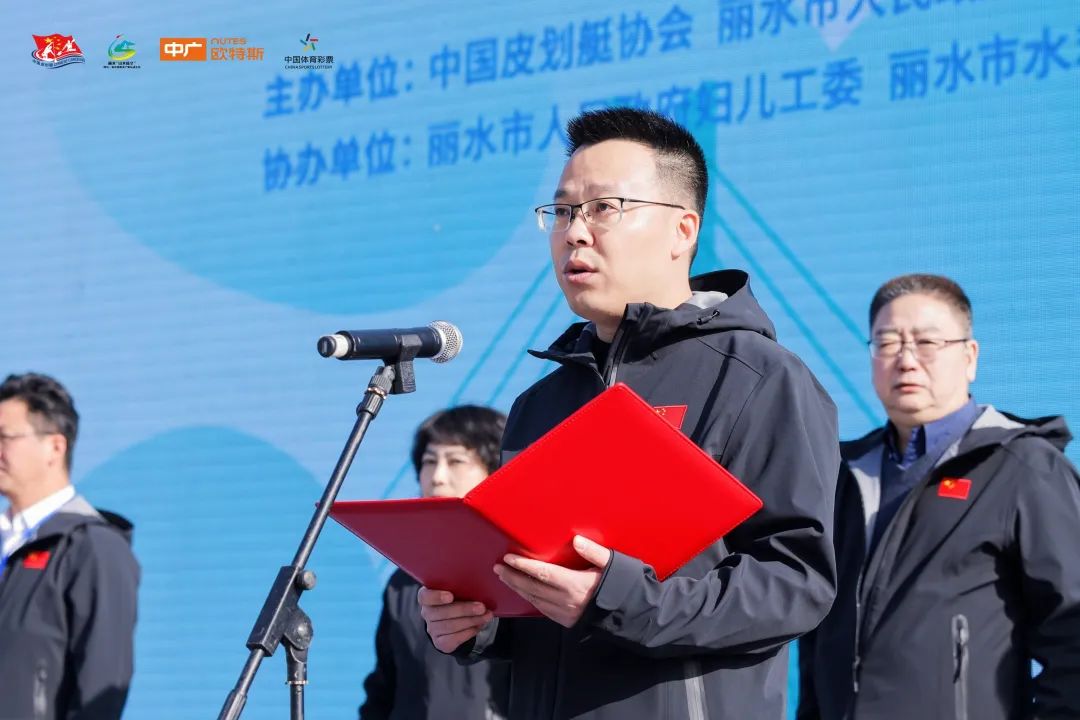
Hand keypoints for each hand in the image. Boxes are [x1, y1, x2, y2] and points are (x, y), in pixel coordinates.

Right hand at [417, 587, 493, 652]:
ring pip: (450, 626)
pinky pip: (454, 638)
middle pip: (442, 613)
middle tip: (481, 607)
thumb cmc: (458, 599)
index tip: (450, 596)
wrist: (456, 621)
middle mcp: (427, 613)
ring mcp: (432, 629)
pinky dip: (469, 632)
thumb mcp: (457, 590)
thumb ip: (461, 587)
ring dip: (471, 621)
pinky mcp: (440, 642)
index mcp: (427, 597)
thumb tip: (479, 584)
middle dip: (464, 610)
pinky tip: (479, 626)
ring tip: (486, 616)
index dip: (436, 597)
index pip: (425, 596)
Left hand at [495, 535, 611, 627]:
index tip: (508, 558)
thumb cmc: (621, 586)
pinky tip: (523, 593)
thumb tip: (576, 540)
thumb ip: (594, 552)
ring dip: (517, 589)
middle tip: (498, 568)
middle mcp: (567, 601)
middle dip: (513, 577)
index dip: (523, 566)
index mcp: (576, 585)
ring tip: (505, 578)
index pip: (542, 574)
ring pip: (534, 601)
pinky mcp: (566, 621)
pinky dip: (529, 600)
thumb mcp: (612, 564)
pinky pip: (542, 610)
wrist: (631, 615)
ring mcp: (565, 613)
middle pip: (532, 588)